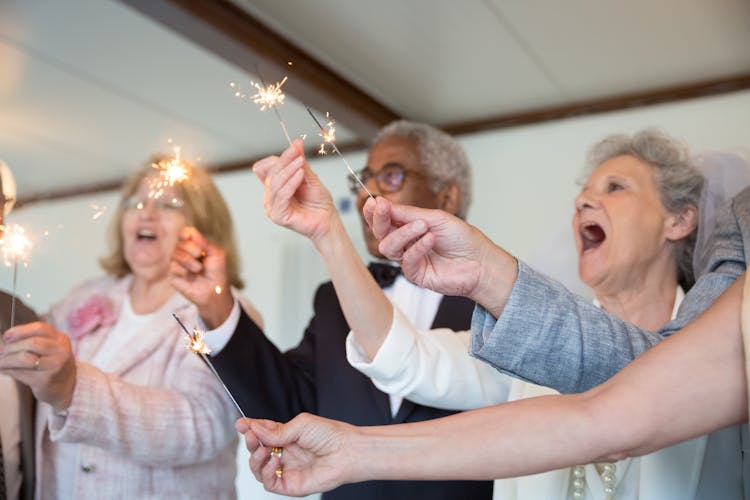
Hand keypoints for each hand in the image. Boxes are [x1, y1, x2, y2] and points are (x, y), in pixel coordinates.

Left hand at [0, 322, 76, 411]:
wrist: (67, 386)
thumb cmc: (52, 364)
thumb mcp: (50, 348)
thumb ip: (33, 340)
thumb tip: (5, 340)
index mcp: (61, 339)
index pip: (40, 328)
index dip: (20, 331)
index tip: (6, 336)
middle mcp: (61, 351)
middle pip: (32, 343)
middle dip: (12, 347)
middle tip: (2, 352)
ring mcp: (55, 366)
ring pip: (25, 358)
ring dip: (7, 360)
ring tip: (1, 362)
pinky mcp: (45, 380)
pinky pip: (21, 373)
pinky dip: (9, 371)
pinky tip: (4, 370)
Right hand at [170, 226, 232, 328]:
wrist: (215, 290)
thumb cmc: (217, 272)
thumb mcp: (217, 254)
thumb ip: (205, 242)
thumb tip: (190, 231)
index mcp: (194, 245)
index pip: (184, 233)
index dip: (186, 233)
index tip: (191, 237)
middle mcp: (183, 252)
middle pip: (180, 242)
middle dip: (192, 248)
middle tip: (201, 255)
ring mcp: (177, 263)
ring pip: (175, 254)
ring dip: (189, 261)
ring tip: (198, 269)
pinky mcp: (172, 275)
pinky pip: (173, 267)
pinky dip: (184, 271)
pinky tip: (190, 276)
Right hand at [236, 413, 357, 495]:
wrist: (346, 451)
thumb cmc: (330, 435)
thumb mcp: (300, 425)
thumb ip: (277, 431)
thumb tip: (255, 429)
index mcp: (287, 437)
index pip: (263, 434)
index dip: (251, 429)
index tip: (241, 424)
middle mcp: (285, 453)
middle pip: (258, 451)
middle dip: (251, 443)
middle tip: (250, 436)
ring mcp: (287, 469)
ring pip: (259, 469)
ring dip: (256, 459)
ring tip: (263, 450)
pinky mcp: (291, 485)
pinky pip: (270, 483)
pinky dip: (266, 473)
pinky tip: (273, 462)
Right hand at [252, 139, 338, 245]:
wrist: (327, 220)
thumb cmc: (319, 202)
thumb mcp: (309, 177)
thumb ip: (300, 162)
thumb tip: (296, 143)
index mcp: (275, 186)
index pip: (265, 167)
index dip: (278, 157)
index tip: (295, 148)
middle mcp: (271, 196)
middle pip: (270, 173)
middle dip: (285, 161)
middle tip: (298, 153)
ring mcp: (272, 207)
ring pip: (274, 183)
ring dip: (288, 170)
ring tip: (301, 165)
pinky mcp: (278, 216)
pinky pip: (281, 195)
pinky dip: (291, 183)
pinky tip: (300, 176)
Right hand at [363, 197, 493, 295]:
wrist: (480, 261)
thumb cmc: (462, 238)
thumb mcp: (434, 218)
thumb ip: (407, 213)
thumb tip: (382, 203)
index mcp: (409, 227)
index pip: (385, 220)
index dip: (375, 212)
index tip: (373, 201)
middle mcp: (406, 243)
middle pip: (381, 233)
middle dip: (380, 219)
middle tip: (383, 207)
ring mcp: (410, 259)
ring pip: (389, 247)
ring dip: (403, 233)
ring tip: (423, 226)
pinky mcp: (416, 275)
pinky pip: (407, 260)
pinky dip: (418, 247)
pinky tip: (431, 239)